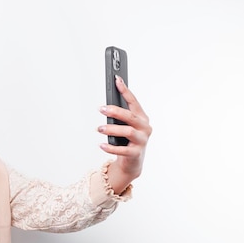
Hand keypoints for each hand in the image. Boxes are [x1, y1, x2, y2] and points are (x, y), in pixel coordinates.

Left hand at [97, 75, 151, 192]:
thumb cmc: (127, 140)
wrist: (132, 162)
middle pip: (130, 116)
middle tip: (101, 109)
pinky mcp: (136, 153)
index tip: (117, 80)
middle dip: (115, 111)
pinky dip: (110, 147)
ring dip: (112, 129)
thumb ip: (119, 116)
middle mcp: (145, 127)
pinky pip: (123, 150)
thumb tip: (106, 106)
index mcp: (142, 118)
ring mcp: (142, 141)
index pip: (134, 102)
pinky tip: (101, 145)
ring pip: (128, 131)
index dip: (125, 90)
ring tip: (99, 128)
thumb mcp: (124, 126)